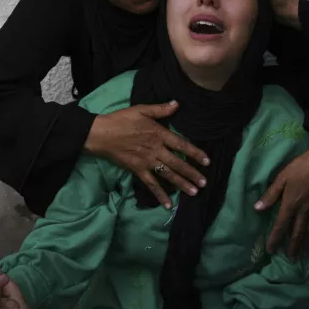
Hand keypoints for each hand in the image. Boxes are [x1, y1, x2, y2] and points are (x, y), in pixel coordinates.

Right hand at [86, 101, 210, 207]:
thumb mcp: (141, 110)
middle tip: (204, 183)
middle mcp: (156, 149)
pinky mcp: (138, 170)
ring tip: (194, 192)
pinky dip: (160, 195)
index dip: (195, 153)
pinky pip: (151, 184)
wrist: (101, 133)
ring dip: (182, 184)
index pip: (181, 145)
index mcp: (159, 134)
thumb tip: (177, 104)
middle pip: (178, 163)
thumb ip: (160, 109)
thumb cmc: (121, 120)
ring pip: (168, 175)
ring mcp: (147, 161)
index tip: (207, 162)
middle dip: (192, 173)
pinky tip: (168, 205)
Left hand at [258, 140, 308, 257]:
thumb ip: (270, 194)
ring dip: (305, 244)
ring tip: (302, 254)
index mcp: (291, 204)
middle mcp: (303, 211)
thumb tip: (257, 208)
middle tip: (290, 258)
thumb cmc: (300, 167)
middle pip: (297, 233)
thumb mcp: (282, 178)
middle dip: (293, 247)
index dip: (275, 239)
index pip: (281, 226)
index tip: (271, 250)